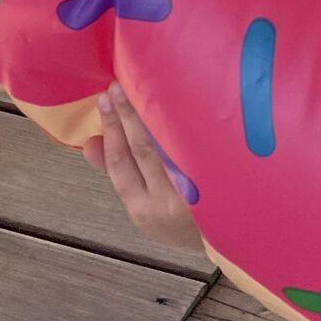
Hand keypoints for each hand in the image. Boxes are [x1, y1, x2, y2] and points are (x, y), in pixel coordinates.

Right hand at [81, 86, 204, 252]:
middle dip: (127, 115)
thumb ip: (119, 173)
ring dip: (151, 113)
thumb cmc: (184, 219)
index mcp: (143, 210)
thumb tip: (90, 143)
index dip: (110, 129)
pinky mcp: (219, 181)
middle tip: (117, 86)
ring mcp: (195, 192)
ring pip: (168, 144)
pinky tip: (177, 101)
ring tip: (142, 84)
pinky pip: (197, 146)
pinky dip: (184, 122)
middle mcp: (167, 202)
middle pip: (142, 149)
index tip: (104, 99)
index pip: (120, 163)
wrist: (231, 235)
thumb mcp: (145, 205)